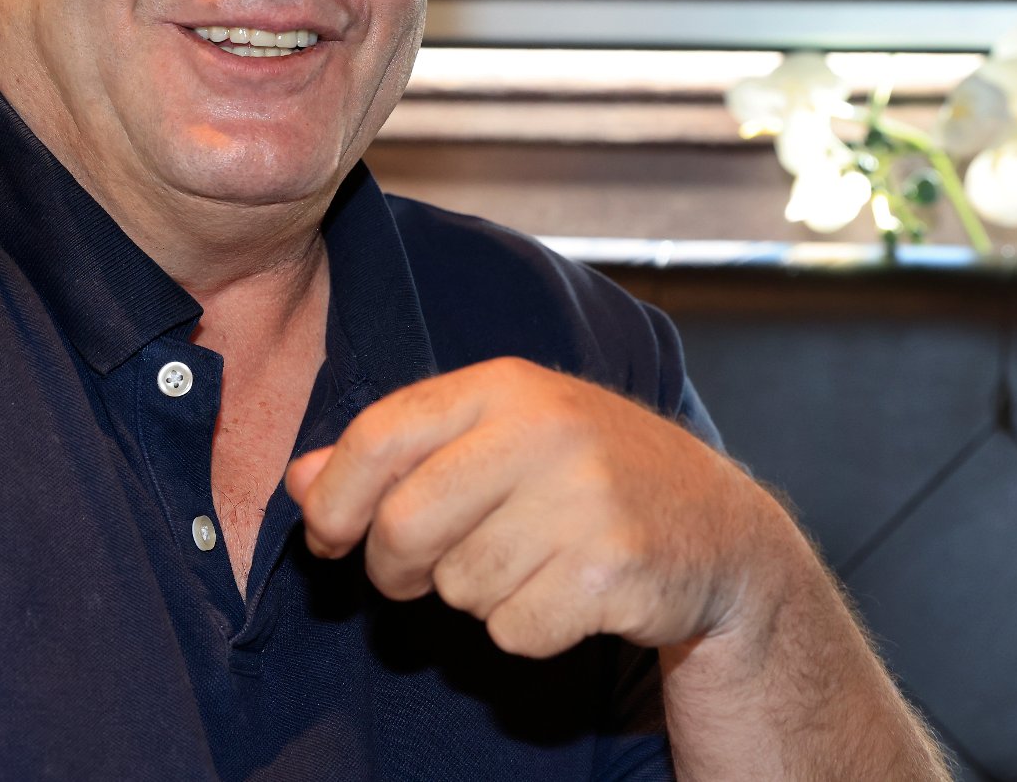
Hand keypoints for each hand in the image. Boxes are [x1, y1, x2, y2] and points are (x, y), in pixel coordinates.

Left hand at [283, 356, 755, 658]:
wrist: (718, 529)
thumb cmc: (588, 478)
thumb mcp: (497, 438)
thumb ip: (400, 451)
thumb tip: (298, 479)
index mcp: (507, 387)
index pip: (380, 435)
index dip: (333, 498)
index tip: (327, 536)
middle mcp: (546, 430)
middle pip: (406, 524)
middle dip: (395, 567)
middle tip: (420, 573)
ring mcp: (585, 500)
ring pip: (458, 586)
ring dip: (477, 595)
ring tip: (530, 563)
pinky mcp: (615, 570)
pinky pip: (513, 630)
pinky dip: (527, 629)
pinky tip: (567, 595)